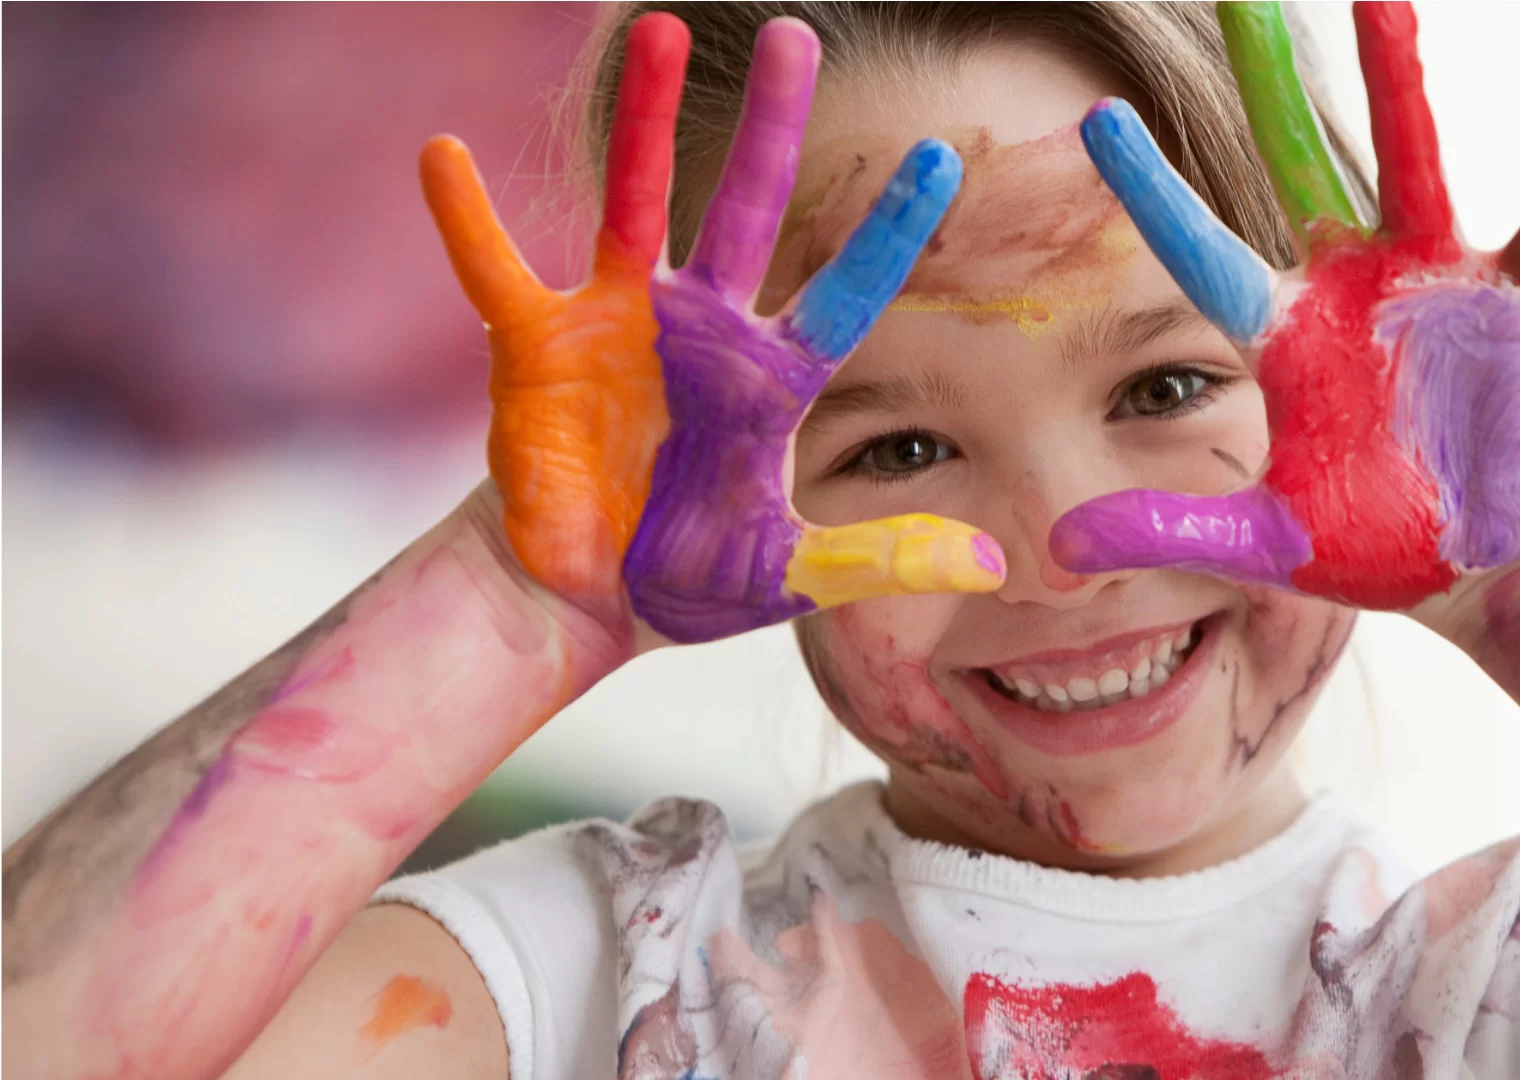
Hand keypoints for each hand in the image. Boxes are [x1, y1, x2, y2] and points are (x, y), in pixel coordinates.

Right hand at [423, 15, 1003, 643]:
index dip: (888, 231)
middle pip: (747, 211)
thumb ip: (883, 557)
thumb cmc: (684, 576)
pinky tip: (441, 154)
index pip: (844, 292)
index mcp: (767, 379)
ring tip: (657, 33)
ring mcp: (618, 326)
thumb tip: (993, 560)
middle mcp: (701, 330)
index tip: (944, 157)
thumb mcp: (792, 573)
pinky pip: (496, 270)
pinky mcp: (537, 348)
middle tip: (796, 38)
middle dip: (773, 129)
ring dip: (643, 122)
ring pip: (634, 203)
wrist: (581, 600)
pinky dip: (467, 219)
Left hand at [1049, 1, 1519, 609]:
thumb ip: (1171, 528)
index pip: (1199, 249)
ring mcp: (1431, 279)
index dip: (1150, 191)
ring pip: (1413, 164)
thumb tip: (1061, 545)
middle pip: (1297, 162)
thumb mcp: (1262, 536)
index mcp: (1279, 331)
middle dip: (1269, 83)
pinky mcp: (1515, 301)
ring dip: (1399, 87)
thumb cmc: (1364, 533)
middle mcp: (1347, 282)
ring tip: (1383, 2)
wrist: (1473, 553)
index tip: (1094, 119)